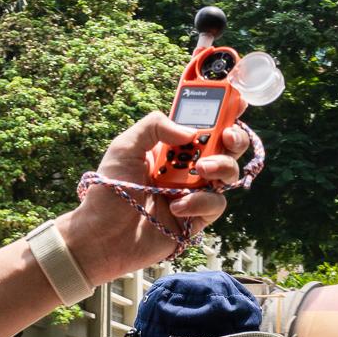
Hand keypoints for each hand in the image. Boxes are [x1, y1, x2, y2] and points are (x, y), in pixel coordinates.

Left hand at [64, 111, 252, 285]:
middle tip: (226, 137)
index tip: (236, 100)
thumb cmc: (108, 191)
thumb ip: (154, 126)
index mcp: (171, 148)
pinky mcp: (196, 219)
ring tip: (200, 170)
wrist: (101, 236)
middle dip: (234, 138)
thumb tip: (190, 131)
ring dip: (221, 167)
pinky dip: (200, 201)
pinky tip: (175, 205)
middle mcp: (186, 168)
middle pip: (225, 148)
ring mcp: (193, 193)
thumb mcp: (125, 147)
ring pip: (228, 174)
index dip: (222, 112)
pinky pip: (215, 204)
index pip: (202, 126)